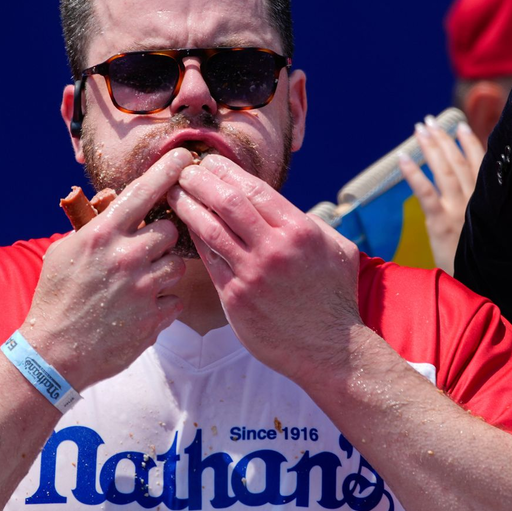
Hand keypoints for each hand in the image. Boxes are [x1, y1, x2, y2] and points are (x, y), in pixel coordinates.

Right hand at [22, 148, 194, 389]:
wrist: (53, 353)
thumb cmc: (56, 297)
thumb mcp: (64, 251)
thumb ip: (95, 225)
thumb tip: (117, 200)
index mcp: (102, 235)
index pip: (144, 192)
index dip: (167, 171)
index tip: (186, 157)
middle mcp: (126, 257)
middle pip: (170, 231)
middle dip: (162, 238)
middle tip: (144, 251)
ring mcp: (143, 288)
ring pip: (177, 266)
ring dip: (162, 272)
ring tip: (137, 285)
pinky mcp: (154, 318)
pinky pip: (175, 299)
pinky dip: (162, 303)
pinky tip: (138, 310)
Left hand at [168, 154, 364, 382]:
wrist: (329, 349)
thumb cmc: (335, 298)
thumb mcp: (338, 250)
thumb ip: (311, 224)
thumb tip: (285, 207)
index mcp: (300, 231)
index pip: (254, 188)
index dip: (226, 170)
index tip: (210, 161)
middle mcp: (274, 249)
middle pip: (226, 202)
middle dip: (201, 180)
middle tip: (184, 170)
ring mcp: (252, 275)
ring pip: (210, 230)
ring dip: (188, 206)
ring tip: (173, 193)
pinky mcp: (235, 299)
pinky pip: (209, 261)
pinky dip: (195, 240)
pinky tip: (185, 227)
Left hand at [397, 117, 485, 274]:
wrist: (482, 285)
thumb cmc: (485, 261)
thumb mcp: (490, 232)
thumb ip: (484, 211)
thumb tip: (476, 195)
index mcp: (487, 202)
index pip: (480, 165)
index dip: (470, 144)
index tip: (461, 127)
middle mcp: (475, 201)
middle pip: (458, 162)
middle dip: (444, 139)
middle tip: (430, 121)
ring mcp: (458, 210)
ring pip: (444, 171)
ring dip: (431, 147)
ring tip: (420, 129)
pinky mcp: (441, 223)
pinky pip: (425, 193)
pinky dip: (414, 174)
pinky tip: (403, 158)